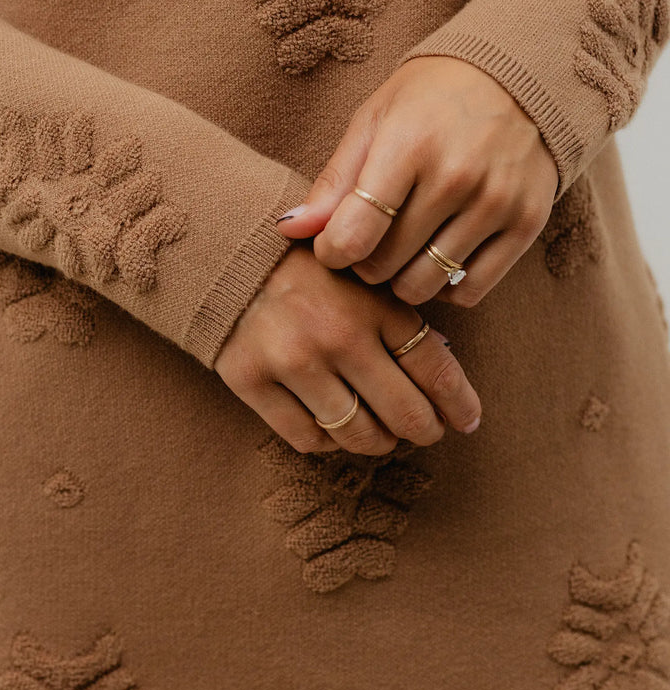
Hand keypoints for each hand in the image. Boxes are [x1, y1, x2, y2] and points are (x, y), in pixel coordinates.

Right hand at [214, 242, 481, 456]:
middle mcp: (337, 334)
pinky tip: (332, 426)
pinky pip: (307, 438)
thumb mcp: (363, 272)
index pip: (436, 369)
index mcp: (374, 301)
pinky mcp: (250, 380)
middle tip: (424, 431)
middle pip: (405, 415)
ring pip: (357, 436)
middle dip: (423, 431)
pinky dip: (327, 441)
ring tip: (380, 434)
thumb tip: (443, 380)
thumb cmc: (306, 263)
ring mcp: (293, 360)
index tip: (466, 421)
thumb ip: (400, 316)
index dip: (459, 405)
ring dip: (377, 442)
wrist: (223, 247)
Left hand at [275, 56, 558, 307]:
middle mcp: (456, 176)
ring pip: (425, 285)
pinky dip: (445, 287)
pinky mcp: (527, 224)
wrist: (518, 75)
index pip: (355, 232)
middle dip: (364, 262)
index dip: (332, 251)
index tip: (332, 244)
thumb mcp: (374, 121)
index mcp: (409, 144)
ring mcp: (497, 203)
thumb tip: (289, 230)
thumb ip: (334, 182)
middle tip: (369, 240)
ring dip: (401, 278)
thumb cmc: (431, 98)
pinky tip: (437, 258)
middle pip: (385, 264)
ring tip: (401, 249)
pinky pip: (471, 291)